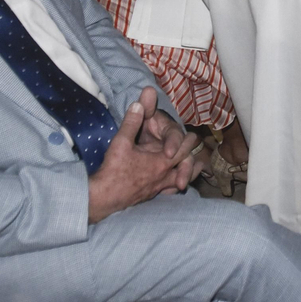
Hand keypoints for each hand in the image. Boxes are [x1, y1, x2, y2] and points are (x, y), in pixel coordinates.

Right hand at [87, 89, 201, 222]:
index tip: (191, 135)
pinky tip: (173, 186)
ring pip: (181, 181)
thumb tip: (139, 103)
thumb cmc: (113, 169)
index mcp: (162, 161)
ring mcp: (158, 188)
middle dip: (190, 154)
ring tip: (196, 168)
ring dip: (188, 173)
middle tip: (193, 147)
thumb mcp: (121, 142)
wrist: (104, 198)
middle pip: (185, 164)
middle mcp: (164, 176)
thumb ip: (132, 122)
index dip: (187, 140)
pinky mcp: (150, 196)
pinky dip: (175, 186)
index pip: (183, 148)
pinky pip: (169, 191)